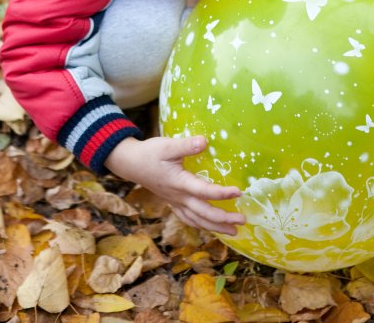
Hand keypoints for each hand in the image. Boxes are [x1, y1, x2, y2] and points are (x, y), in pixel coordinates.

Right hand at [105, 135, 245, 234]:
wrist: (131, 163)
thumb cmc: (150, 153)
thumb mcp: (168, 146)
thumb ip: (187, 145)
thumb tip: (205, 141)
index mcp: (180, 183)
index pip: (204, 191)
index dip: (222, 193)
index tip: (239, 192)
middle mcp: (179, 197)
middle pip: (204, 213)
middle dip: (224, 219)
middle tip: (243, 220)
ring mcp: (175, 202)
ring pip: (197, 220)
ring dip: (216, 227)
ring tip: (234, 232)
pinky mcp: (173, 202)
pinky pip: (189, 219)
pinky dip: (201, 225)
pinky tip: (210, 227)